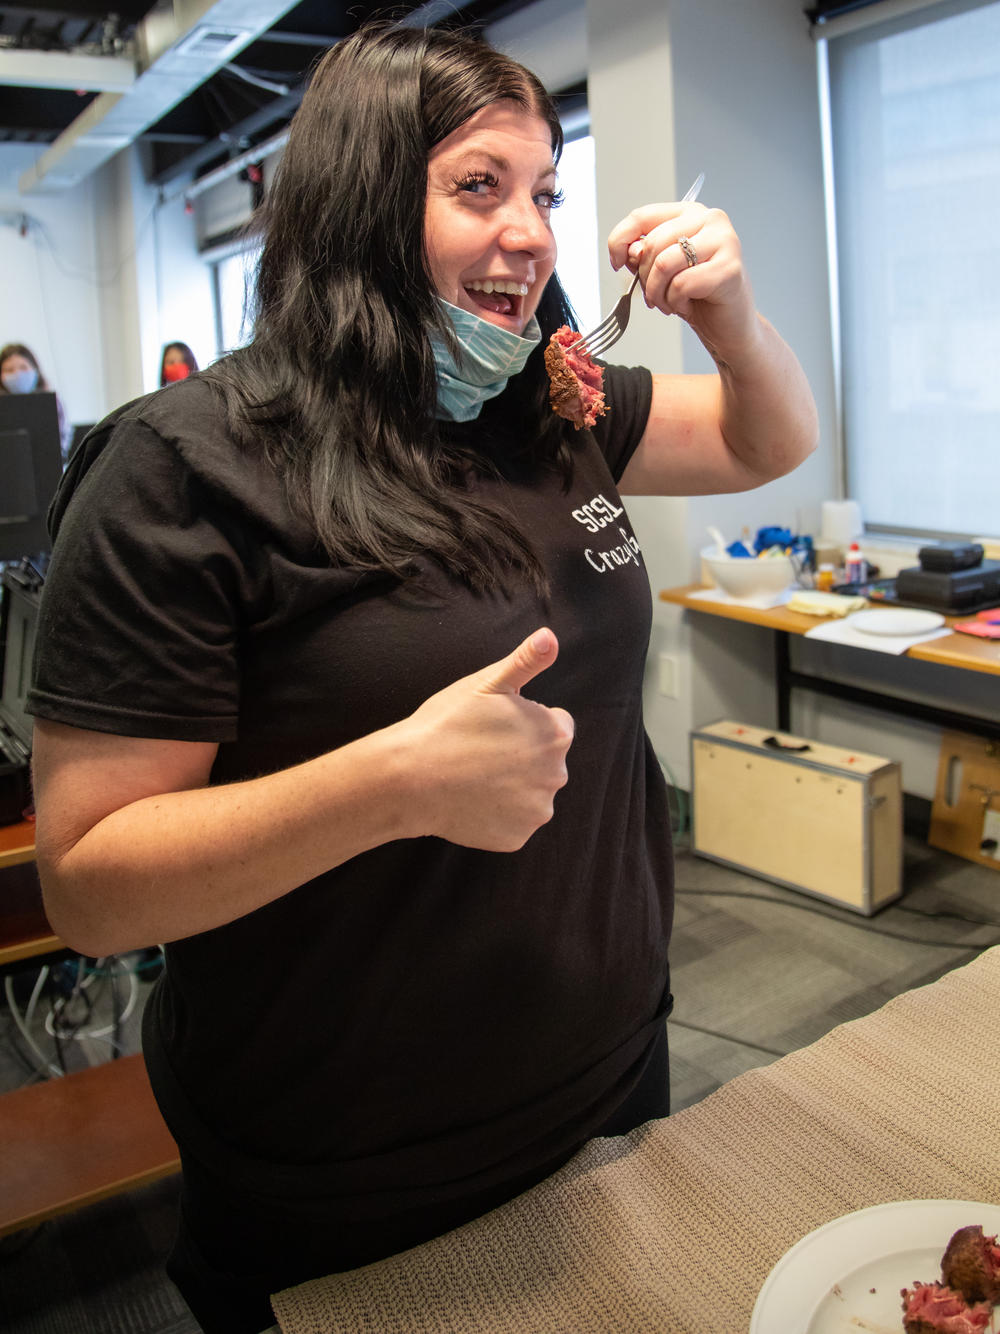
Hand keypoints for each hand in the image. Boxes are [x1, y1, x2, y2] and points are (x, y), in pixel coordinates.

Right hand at [399, 627, 573, 851]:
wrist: (410, 778)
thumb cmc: (447, 724)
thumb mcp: (486, 683)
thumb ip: (526, 661)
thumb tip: (551, 636)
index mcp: (555, 734)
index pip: (555, 725)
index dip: (524, 723)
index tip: (494, 726)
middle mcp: (557, 775)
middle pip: (545, 762)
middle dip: (522, 756)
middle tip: (481, 751)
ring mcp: (537, 811)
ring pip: (530, 793)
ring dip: (512, 786)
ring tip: (473, 775)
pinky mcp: (517, 838)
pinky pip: (513, 823)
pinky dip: (497, 815)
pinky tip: (471, 800)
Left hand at [607, 198, 759, 363]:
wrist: (729, 326)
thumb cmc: (698, 297)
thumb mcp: (661, 272)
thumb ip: (643, 255)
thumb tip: (631, 251)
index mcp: (690, 214)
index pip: (642, 216)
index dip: (620, 241)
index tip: (617, 263)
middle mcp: (710, 220)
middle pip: (652, 243)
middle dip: (644, 278)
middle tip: (654, 296)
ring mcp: (724, 241)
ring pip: (664, 263)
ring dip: (657, 292)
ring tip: (669, 303)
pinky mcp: (729, 269)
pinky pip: (681, 285)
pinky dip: (675, 302)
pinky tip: (686, 305)